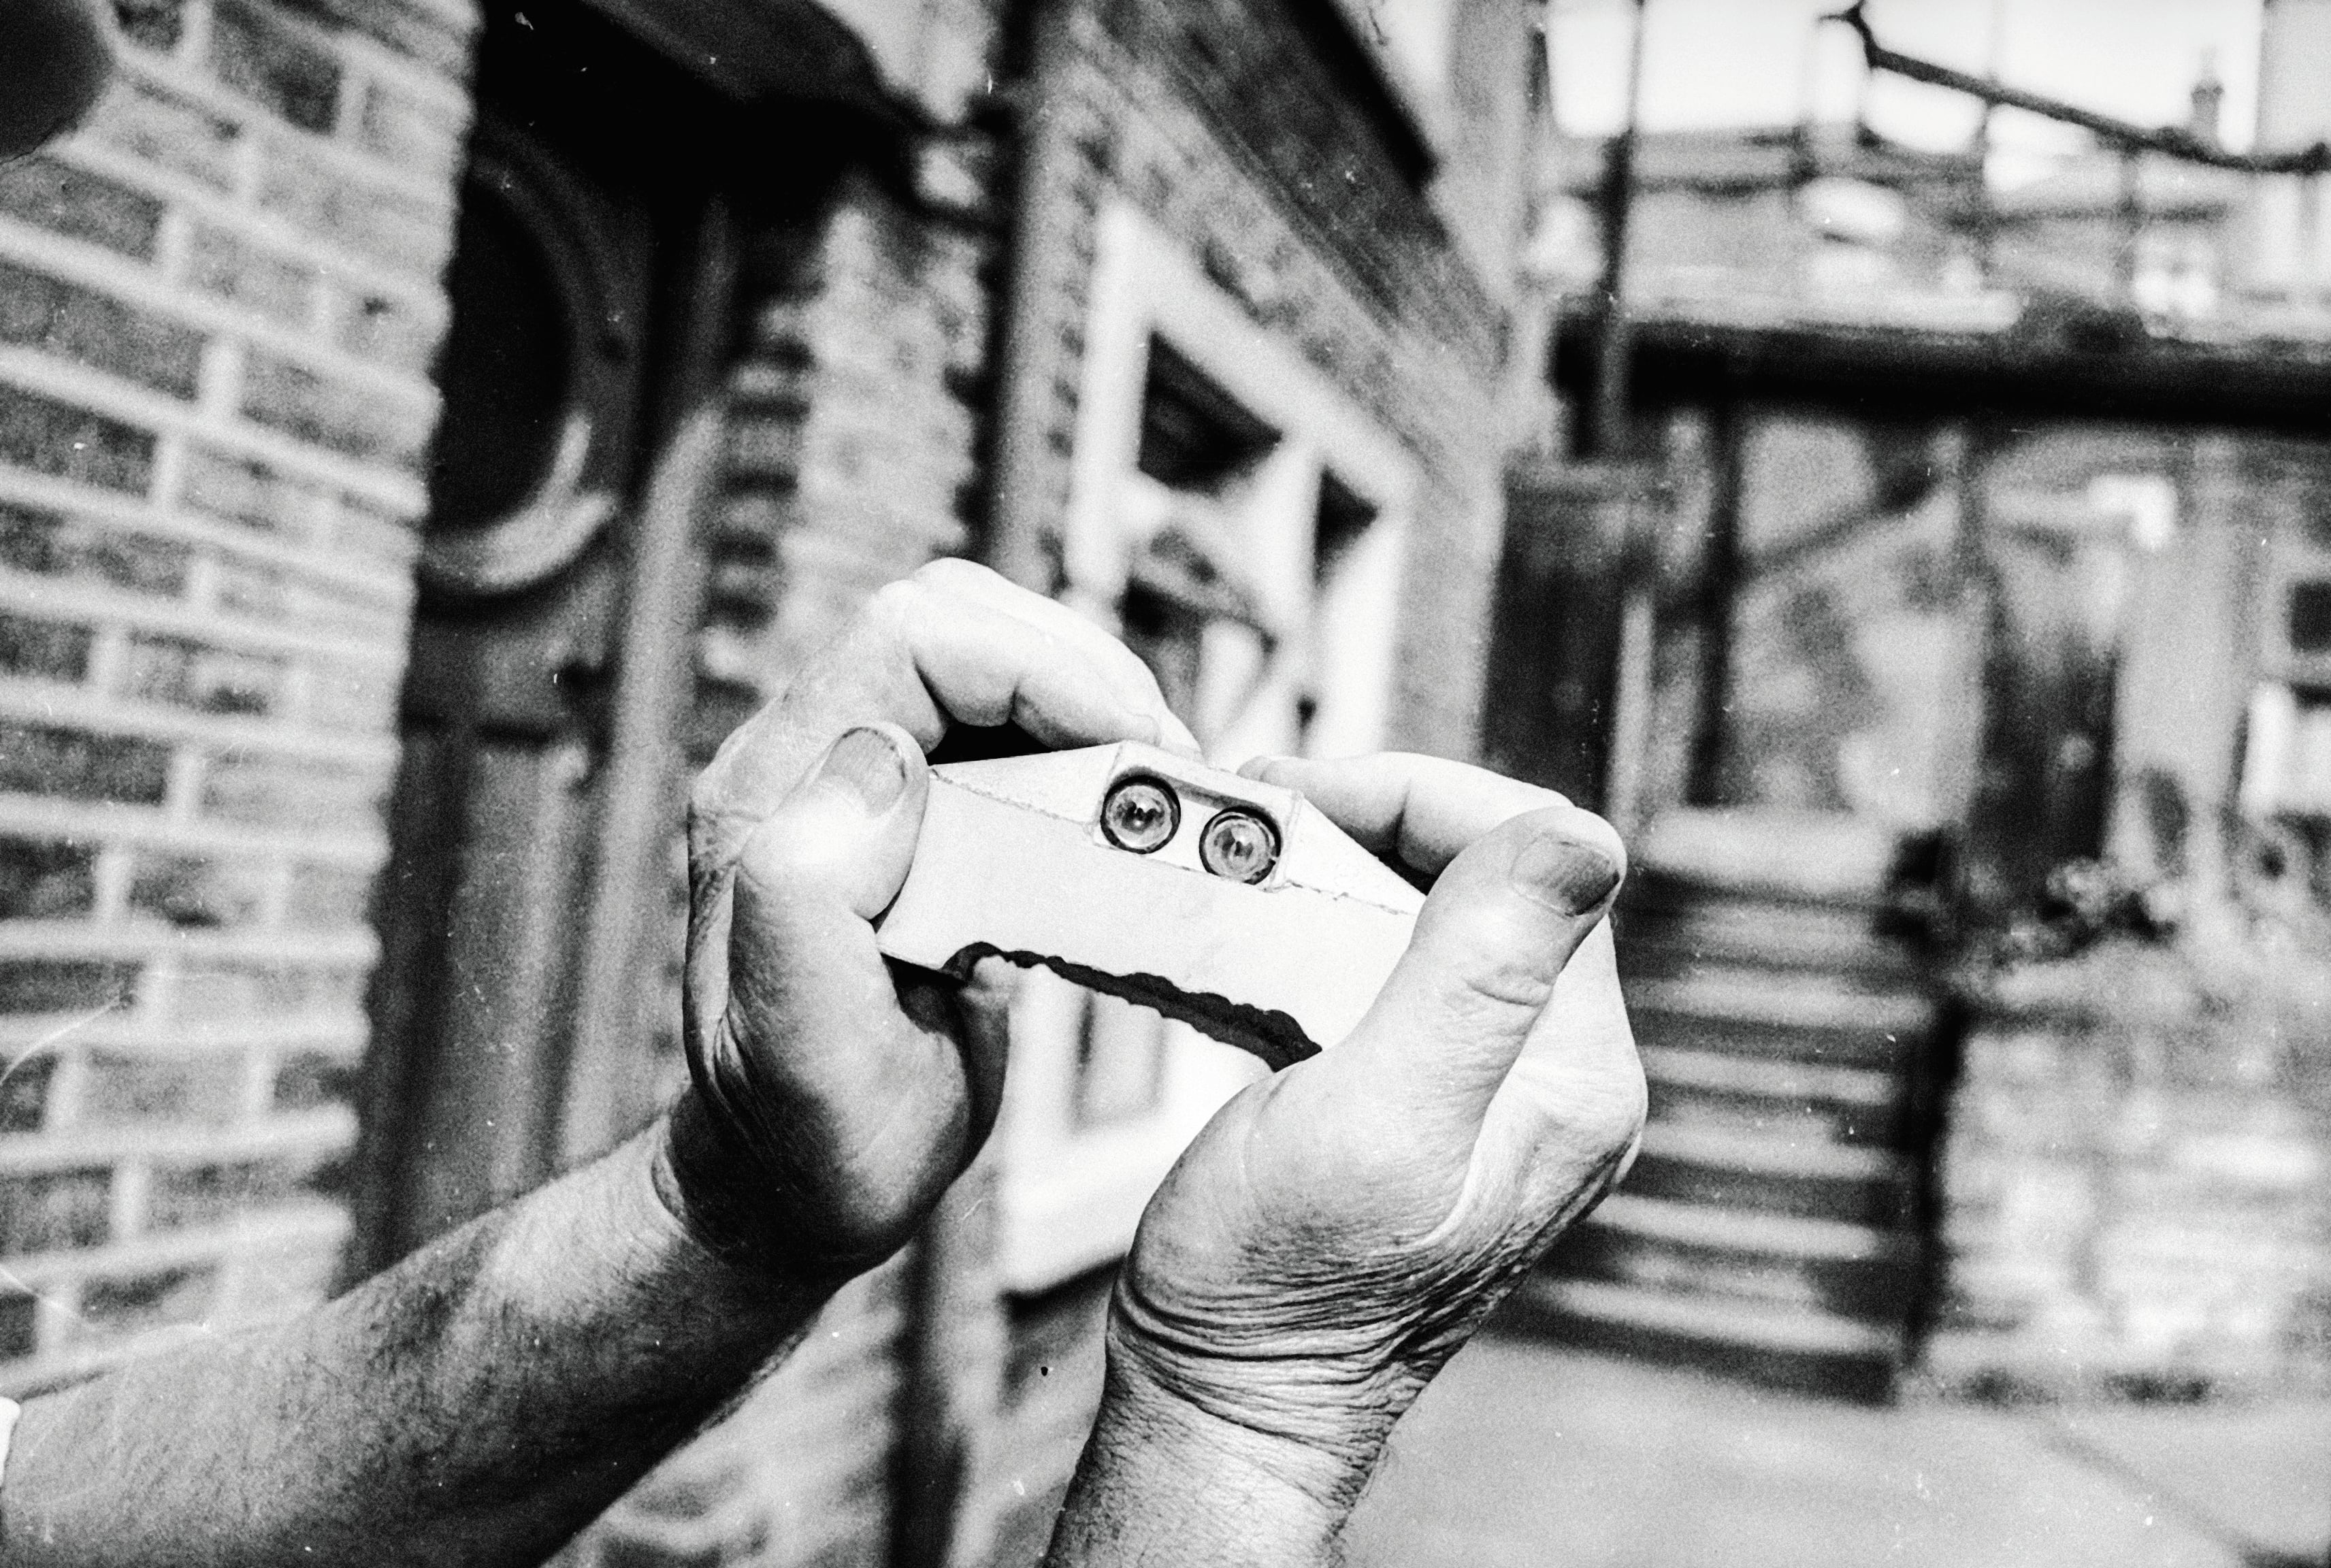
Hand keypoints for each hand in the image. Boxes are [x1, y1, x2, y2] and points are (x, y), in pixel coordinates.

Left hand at [656, 561, 1197, 1286]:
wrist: (799, 1186)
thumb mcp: (801, 1056)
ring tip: (1154, 786)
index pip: (911, 636)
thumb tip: (881, 759)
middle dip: (1078, 666)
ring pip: (990, 654)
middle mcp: (809, 763)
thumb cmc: (808, 1141)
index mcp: (774, 798)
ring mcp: (863, 780)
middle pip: (958, 616)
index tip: (1131, 745)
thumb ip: (809, 903)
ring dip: (1089, 697)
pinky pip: (1008, 717)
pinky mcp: (916, 807)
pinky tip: (1122, 808)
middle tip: (1162, 766)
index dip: (1038, 663)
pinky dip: (1084, 739)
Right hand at [1055, 755, 1641, 1554]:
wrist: (1225, 1405)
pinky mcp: (1420, 1107)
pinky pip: (1385, 974)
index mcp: (1571, 1072)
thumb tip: (1587, 836)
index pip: (1536, 853)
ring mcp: (1487, 1093)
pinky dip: (1317, 937)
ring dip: (1335, 873)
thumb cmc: (1281, 1294)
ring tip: (1247, 866)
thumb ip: (1478, 977)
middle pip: (1484, 875)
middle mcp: (1549, 1075)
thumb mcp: (1375, 1121)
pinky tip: (1255, 944)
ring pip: (1428, 916)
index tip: (1300, 795)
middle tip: (1257, 819)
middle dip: (1369, 823)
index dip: (1417, 796)